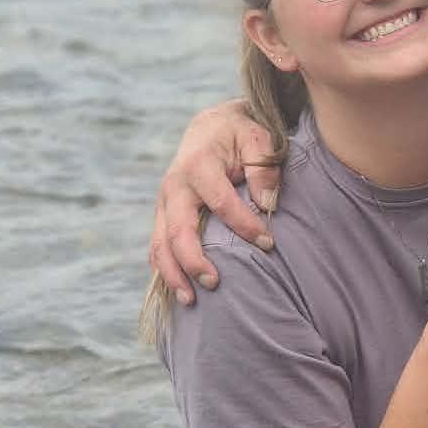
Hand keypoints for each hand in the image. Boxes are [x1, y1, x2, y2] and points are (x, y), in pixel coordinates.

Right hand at [148, 100, 285, 304]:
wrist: (211, 126)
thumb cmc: (241, 134)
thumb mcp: (259, 137)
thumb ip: (263, 167)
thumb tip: (266, 202)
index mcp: (199, 164)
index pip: (221, 202)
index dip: (244, 225)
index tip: (269, 244)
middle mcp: (174, 185)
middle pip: (177, 230)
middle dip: (193, 260)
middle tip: (214, 283)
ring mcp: (165, 202)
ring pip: (160, 243)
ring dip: (173, 274)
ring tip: (191, 301)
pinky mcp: (164, 214)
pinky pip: (158, 245)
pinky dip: (165, 269)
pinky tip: (180, 291)